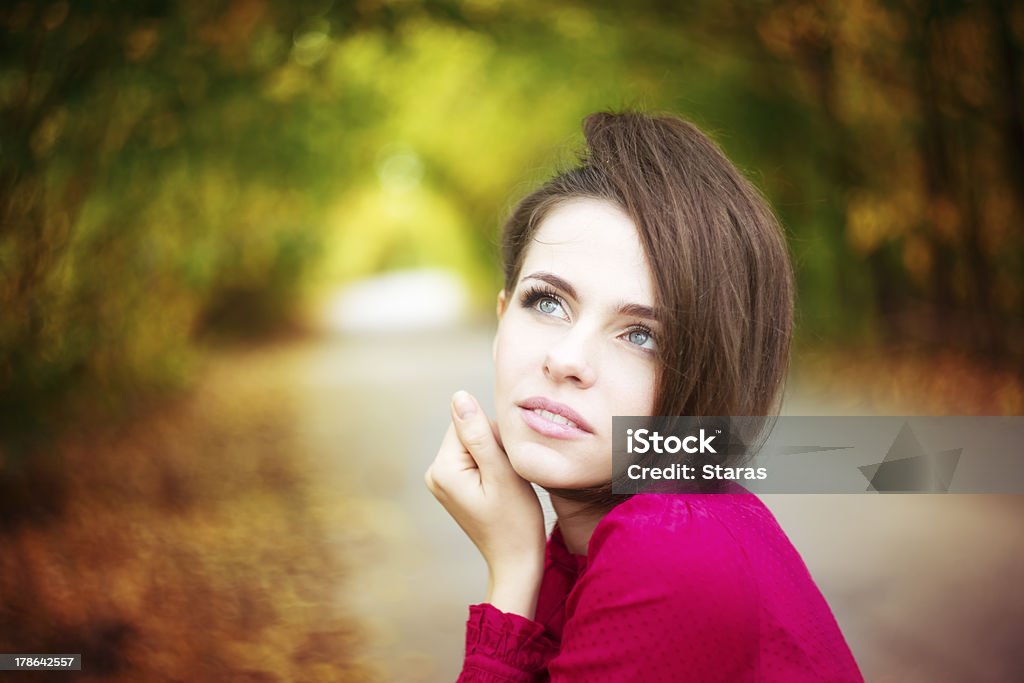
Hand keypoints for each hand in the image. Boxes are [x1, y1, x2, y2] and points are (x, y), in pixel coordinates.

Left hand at [425, 390, 545, 617]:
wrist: (516, 560)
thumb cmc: (515, 521)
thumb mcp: (501, 473)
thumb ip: (479, 433)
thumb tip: (459, 396)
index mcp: (442, 468)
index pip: (469, 422)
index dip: (496, 437)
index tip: (507, 465)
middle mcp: (434, 472)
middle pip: (469, 432)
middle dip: (494, 446)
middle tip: (508, 477)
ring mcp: (442, 481)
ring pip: (474, 444)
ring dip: (495, 456)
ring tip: (505, 485)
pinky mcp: (453, 486)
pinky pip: (474, 459)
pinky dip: (491, 466)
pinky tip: (500, 488)